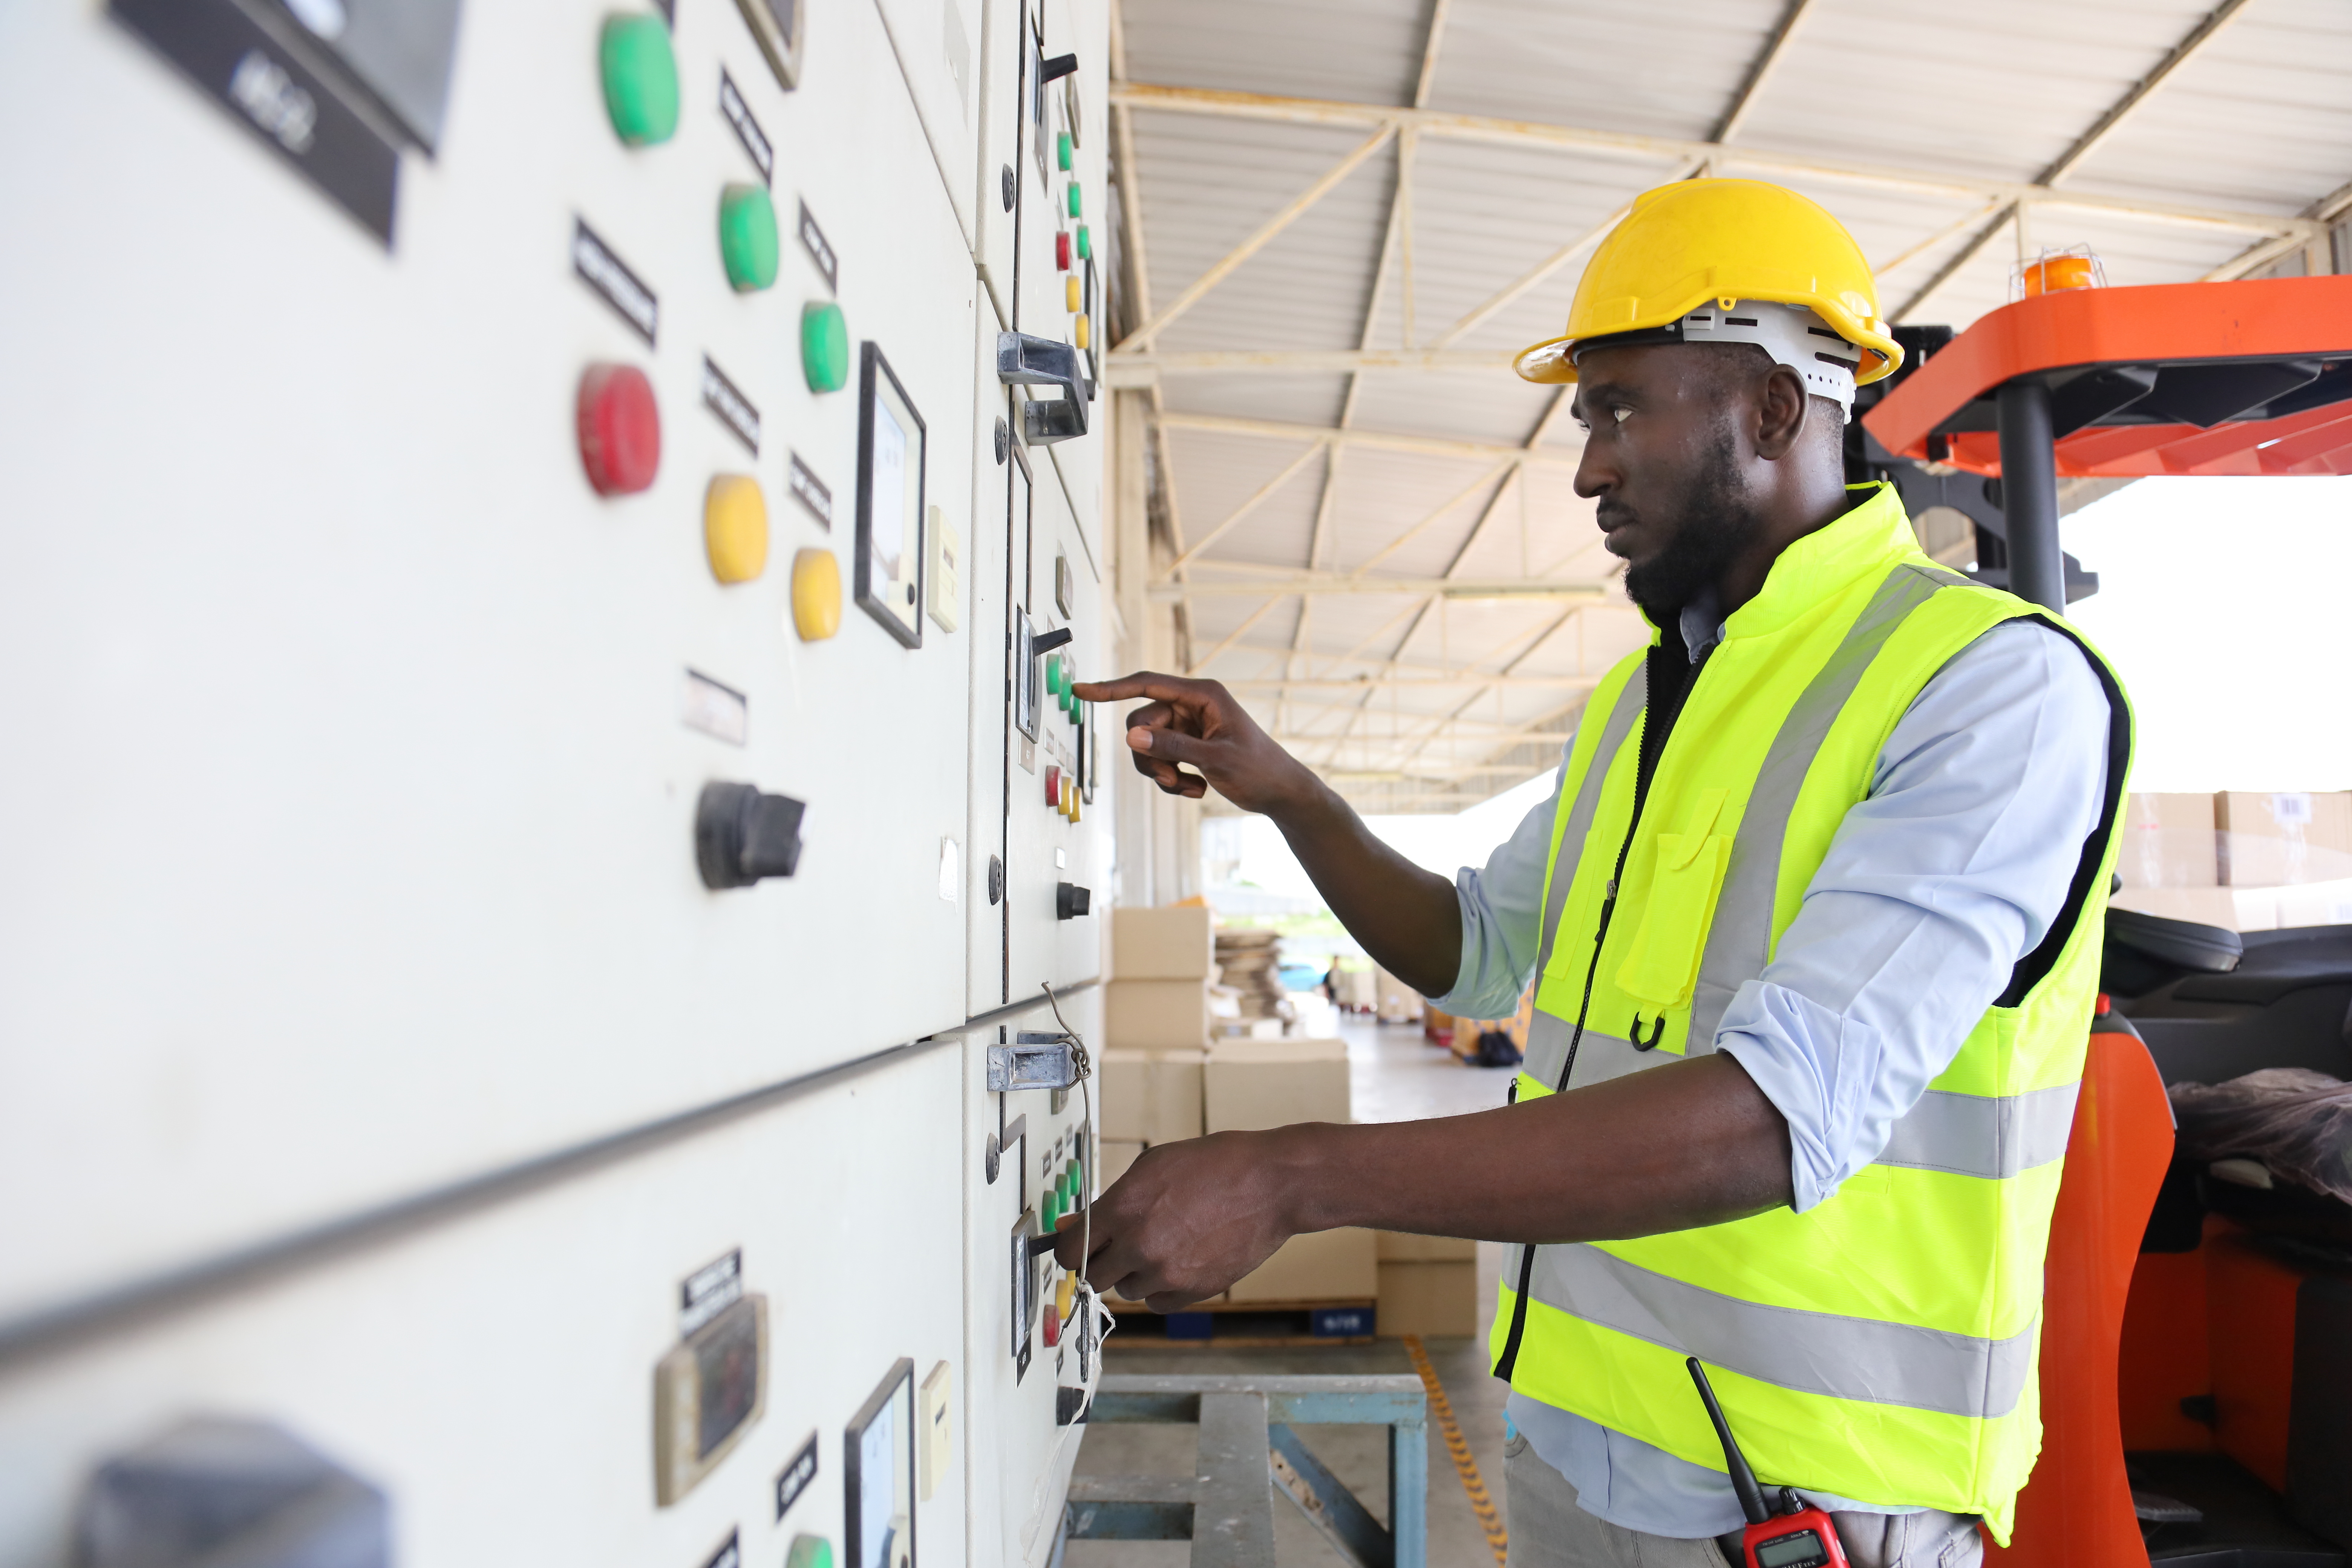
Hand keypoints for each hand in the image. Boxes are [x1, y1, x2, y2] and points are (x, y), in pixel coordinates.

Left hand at [1052, 1132, 1298, 1311]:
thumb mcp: (1152, 1167)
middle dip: (1101, 1259)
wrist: (1271, 1184)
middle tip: (1120, 1243)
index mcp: (1124, 1208)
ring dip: (1134, 1272)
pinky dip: (1160, 1288)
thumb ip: (1109, 1201)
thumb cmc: (1216, 1165)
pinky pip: (1156, 1303)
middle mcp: (1140, 1244)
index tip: (1076, 1244)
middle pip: (1093, 1275)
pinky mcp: (1192, 1291)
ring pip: (1126, 1289)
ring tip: (1162, 1243)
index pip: (1069, 1249)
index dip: (1070, 1247)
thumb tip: (1069, 1225)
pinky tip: (1177, 1261)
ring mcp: (1167, 1272)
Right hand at [1069, 671, 1319, 813]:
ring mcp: (1189, 727)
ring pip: (1148, 746)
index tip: (1082, 691)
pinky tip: (1196, 789)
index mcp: (1202, 695)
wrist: (1280, 792)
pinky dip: (1173, 780)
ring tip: (1187, 787)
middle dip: (1150, 756)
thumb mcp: (1215, 758)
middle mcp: (1192, 706)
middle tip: (1170, 780)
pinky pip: (1161, 760)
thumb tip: (1132, 736)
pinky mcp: (1188, 746)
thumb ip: (1173, 746)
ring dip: (1162, 772)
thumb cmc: (1259, 769)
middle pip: (1142, 723)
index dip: (1112, 688)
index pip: (1147, 684)